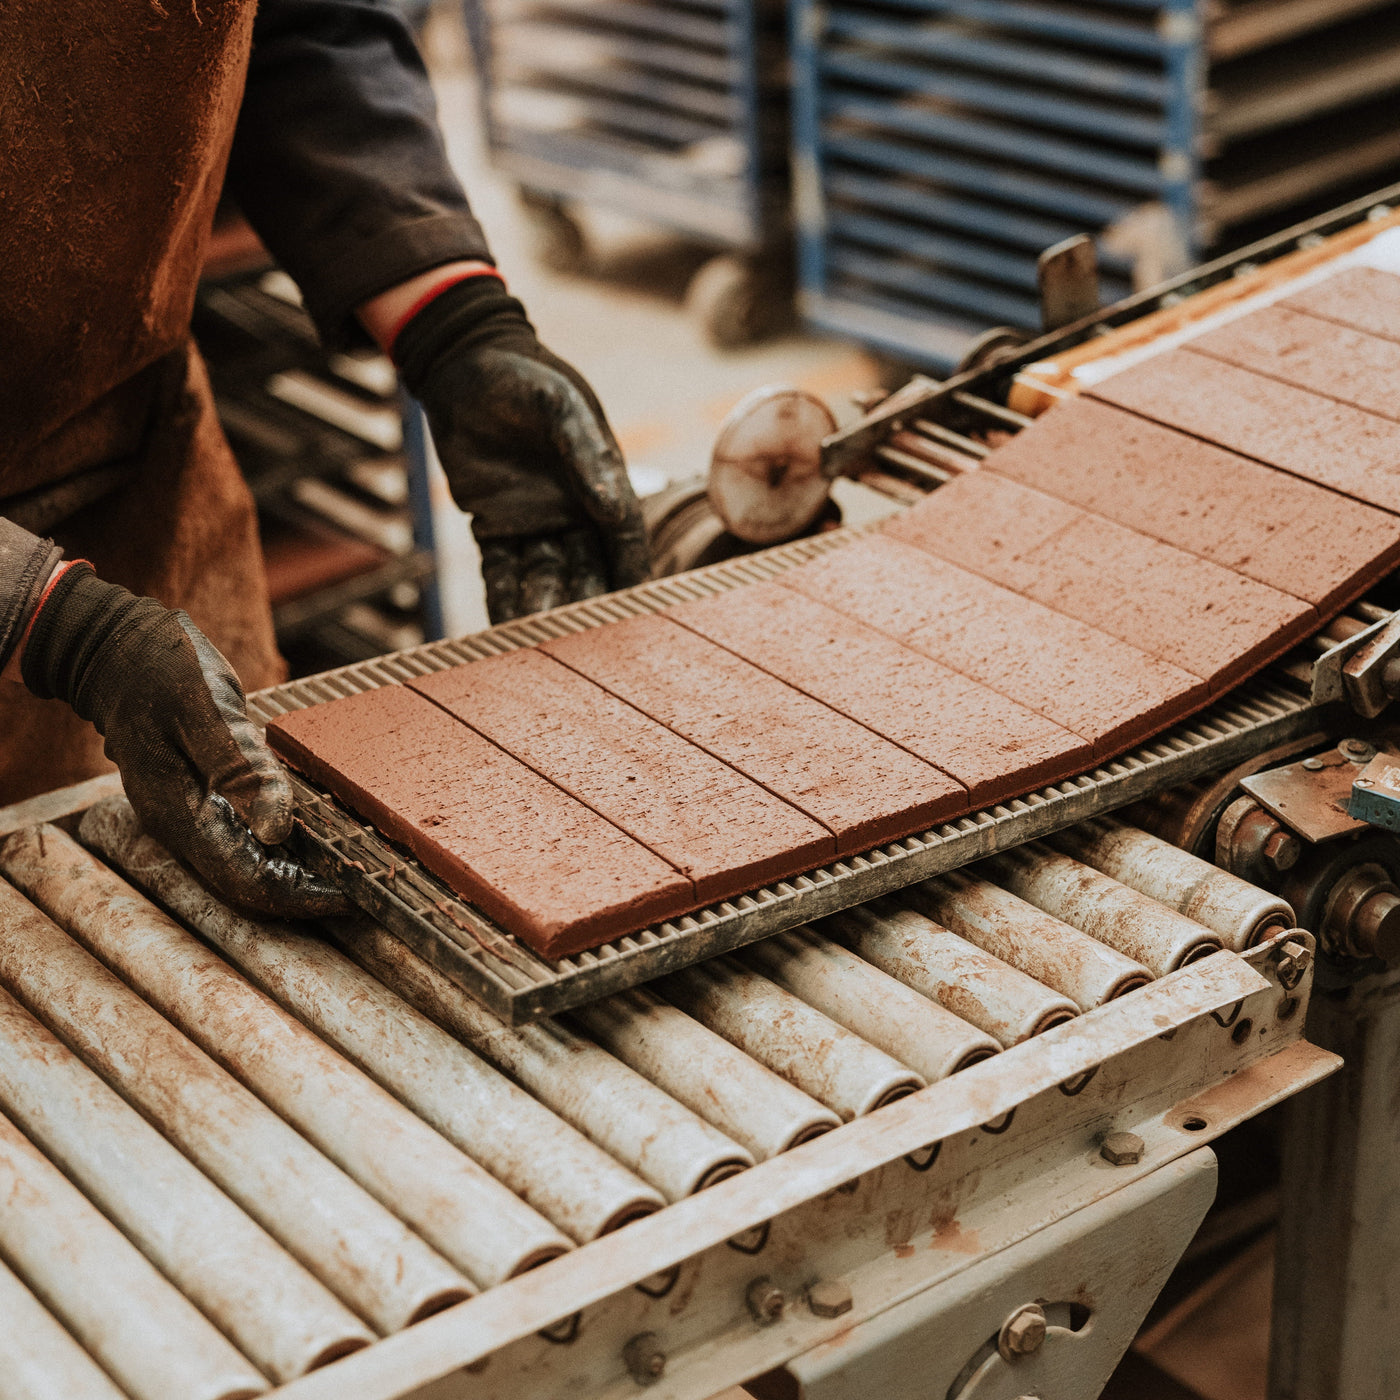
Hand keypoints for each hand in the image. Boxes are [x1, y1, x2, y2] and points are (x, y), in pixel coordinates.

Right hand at [21, 565, 348, 918]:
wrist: (115, 651)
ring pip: (250, 867)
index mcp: (181, 817)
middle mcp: (185, 829)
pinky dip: (288, 847)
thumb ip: (239, 766)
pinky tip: (324, 834)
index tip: (354, 895)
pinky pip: (248, 840)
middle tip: (370, 885)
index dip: (303, 897)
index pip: (247, 883)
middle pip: (250, 887)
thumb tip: (277, 826)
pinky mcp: (203, 801)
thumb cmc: (158, 669)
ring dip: (302, 874)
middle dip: (309, 894)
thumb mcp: (204, 707)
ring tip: (358, 866)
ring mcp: (192, 817)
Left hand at [391, 274, 649, 622]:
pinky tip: (503, 631)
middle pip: (587, 568)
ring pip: (544, 577)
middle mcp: (574, 510)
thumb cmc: (522, 377)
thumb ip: (585, 452)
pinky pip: (502, 571)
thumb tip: (610, 505)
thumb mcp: (558, 404)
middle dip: (587, 604)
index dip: (631, 573)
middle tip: (588, 644)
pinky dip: (503, 599)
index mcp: (601, 482)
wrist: (462, 365)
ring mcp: (534, 521)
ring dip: (542, 609)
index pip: (623, 537)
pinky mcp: (494, 526)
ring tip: (539, 645)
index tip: (637, 609)